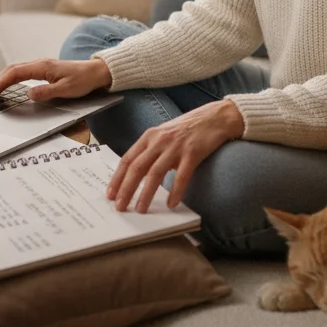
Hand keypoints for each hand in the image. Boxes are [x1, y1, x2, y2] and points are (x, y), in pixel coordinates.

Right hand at [0, 57, 112, 101]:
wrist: (97, 72)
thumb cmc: (84, 80)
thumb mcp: (66, 90)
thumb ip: (46, 92)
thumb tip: (28, 94)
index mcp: (43, 67)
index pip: (15, 74)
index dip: (1, 83)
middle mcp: (40, 63)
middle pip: (13, 69)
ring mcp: (42, 65)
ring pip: (17, 69)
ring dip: (4, 78)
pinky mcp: (45, 69)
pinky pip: (24, 71)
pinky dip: (13, 77)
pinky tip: (10, 84)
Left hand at [107, 99, 244, 211]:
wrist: (215, 117)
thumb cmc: (188, 129)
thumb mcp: (164, 135)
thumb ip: (151, 151)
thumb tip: (137, 174)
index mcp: (149, 136)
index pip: (127, 159)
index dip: (117, 178)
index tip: (110, 194)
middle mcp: (159, 140)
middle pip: (137, 167)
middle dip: (126, 189)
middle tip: (120, 206)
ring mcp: (176, 146)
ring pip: (155, 173)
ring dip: (146, 194)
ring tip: (141, 209)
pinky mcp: (193, 152)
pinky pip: (182, 176)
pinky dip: (175, 191)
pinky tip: (172, 203)